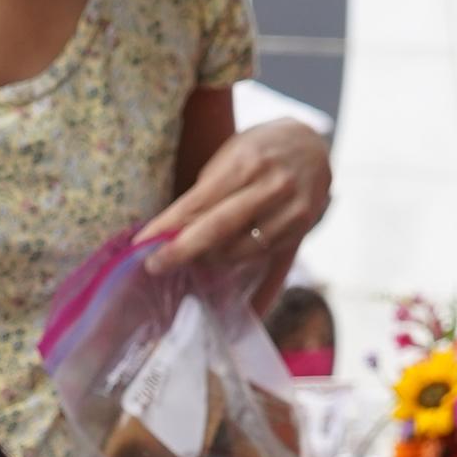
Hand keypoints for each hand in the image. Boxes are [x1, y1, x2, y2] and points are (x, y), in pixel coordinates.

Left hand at [138, 120, 331, 276]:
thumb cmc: (262, 148)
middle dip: (182, 251)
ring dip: (211, 262)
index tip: (142, 243)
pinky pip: (272, 270)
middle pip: (219, 229)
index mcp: (248, 163)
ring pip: (242, 252)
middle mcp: (273, 188)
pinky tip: (239, 310)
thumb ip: (208, 189)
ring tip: (190, 264)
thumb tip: (175, 230)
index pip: (199, 201)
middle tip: (154, 265)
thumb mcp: (231, 152)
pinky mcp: (302, 234)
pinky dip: (252, 290)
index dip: (168, 225)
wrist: (314, 146)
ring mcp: (292, 214)